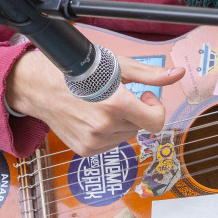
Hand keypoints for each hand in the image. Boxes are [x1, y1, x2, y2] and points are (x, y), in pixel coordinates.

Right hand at [4, 50, 184, 155]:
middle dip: (135, 112)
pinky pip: (110, 144)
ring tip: (101, 104)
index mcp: (115, 105)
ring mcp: (93, 142)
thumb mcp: (116, 66)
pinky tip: (92, 117)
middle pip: (140, 126)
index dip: (156, 108)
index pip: (156, 122)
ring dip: (121, 122)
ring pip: (126, 136)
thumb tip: (178, 73)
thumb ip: (150, 74)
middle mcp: (104, 127)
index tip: (146, 97)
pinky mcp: (84, 151)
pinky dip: (107, 132)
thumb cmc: (77, 72)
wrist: (39, 87)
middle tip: (117, 96)